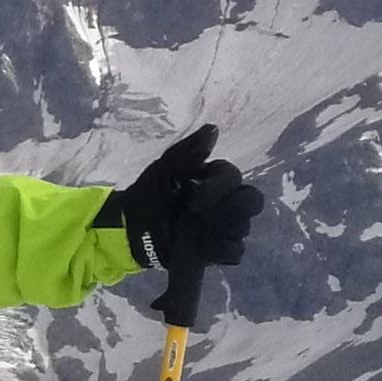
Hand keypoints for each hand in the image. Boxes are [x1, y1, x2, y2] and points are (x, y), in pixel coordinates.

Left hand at [96, 124, 256, 279]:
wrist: (131, 228)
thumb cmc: (149, 194)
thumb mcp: (164, 169)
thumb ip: (188, 151)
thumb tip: (213, 129)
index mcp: (216, 178)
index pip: (235, 177)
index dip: (219, 186)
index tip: (195, 196)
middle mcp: (226, 201)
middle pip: (251, 201)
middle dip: (229, 208)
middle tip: (199, 214)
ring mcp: (224, 226)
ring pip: (241, 227)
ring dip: (216, 228)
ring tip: (189, 231)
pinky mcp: (217, 250)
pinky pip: (234, 251)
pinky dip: (216, 249)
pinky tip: (195, 246)